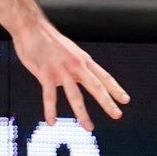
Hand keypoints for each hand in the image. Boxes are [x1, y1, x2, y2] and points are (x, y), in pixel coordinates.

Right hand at [12, 23, 128, 131]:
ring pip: (75, 95)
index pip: (104, 76)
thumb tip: (82, 78)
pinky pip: (49, 96)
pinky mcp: (45, 73)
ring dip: (82, 113)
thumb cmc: (49, 41)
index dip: (115, 88)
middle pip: (96, 86)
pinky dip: (50, 110)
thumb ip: (78, 65)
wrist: (31, 27)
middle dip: (107, 102)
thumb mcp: (70, 51)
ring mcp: (61, 70)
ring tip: (89, 127)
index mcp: (83, 60)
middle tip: (118, 115)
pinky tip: (52, 122)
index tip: (126, 100)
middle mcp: (76, 65)